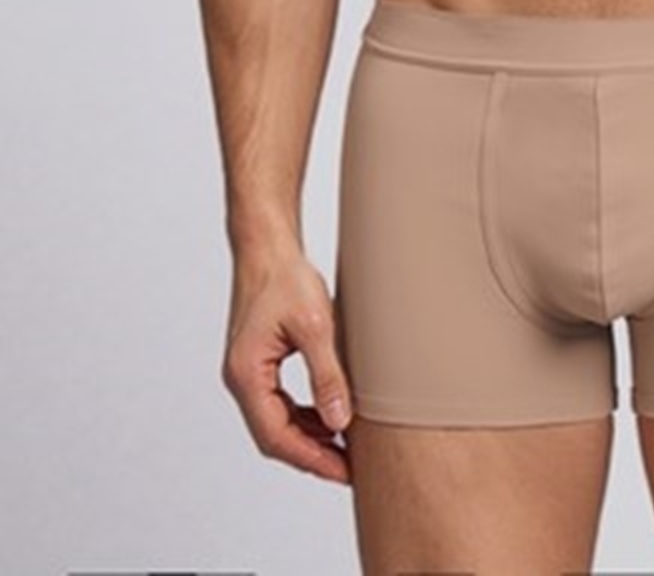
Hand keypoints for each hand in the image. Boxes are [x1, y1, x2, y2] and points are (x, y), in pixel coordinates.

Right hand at [222, 250, 353, 483]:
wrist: (267, 246)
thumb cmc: (285, 277)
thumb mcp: (315, 326)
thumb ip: (326, 376)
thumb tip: (339, 422)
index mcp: (247, 374)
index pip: (275, 435)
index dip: (310, 458)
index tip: (341, 472)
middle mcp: (241, 378)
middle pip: (273, 435)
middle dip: (310, 454)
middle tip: (347, 469)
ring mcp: (248, 372)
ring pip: (276, 421)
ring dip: (307, 437)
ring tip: (344, 447)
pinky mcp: (258, 363)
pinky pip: (279, 403)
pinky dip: (303, 416)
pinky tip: (328, 416)